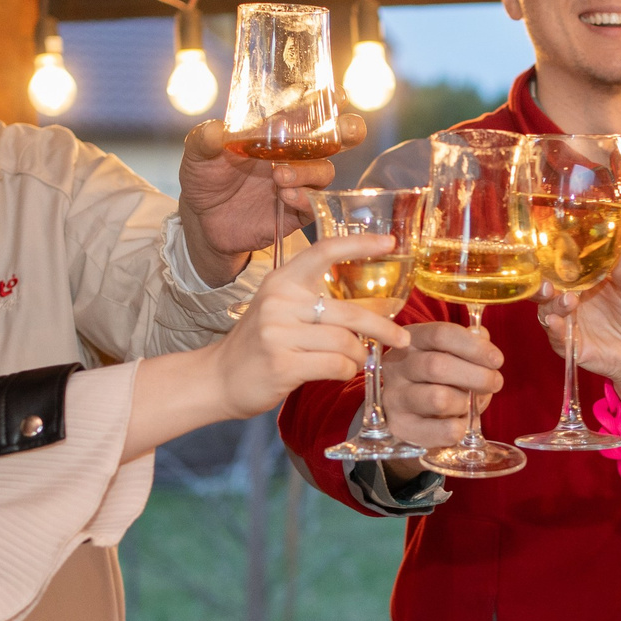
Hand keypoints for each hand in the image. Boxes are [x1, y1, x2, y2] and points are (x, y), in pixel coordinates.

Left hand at [176, 114, 369, 275]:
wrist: (204, 220)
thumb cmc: (206, 178)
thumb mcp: (198, 155)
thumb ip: (205, 140)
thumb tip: (216, 130)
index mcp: (275, 133)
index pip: (307, 112)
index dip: (326, 101)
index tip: (337, 94)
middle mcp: (294, 155)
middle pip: (334, 139)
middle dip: (347, 131)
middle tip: (346, 130)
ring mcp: (298, 183)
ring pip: (324, 171)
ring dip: (308, 171)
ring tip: (280, 176)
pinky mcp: (295, 211)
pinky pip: (313, 204)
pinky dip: (303, 198)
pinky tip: (286, 196)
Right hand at [199, 233, 406, 420]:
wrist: (218, 378)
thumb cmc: (259, 344)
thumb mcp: (279, 310)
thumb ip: (314, 301)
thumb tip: (371, 305)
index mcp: (282, 281)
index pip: (324, 251)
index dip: (359, 244)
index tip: (389, 242)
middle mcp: (279, 302)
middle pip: (349, 312)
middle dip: (383, 327)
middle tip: (402, 338)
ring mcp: (279, 333)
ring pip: (346, 343)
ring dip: (359, 356)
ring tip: (355, 360)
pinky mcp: (283, 364)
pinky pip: (336, 365)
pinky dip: (346, 371)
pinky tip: (340, 371)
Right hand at [374, 320, 503, 469]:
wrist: (408, 408)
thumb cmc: (436, 375)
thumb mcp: (449, 352)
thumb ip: (469, 343)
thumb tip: (483, 337)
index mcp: (411, 340)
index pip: (441, 335)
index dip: (474, 347)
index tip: (497, 360)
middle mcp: (397, 366)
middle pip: (438, 366)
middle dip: (477, 376)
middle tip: (495, 383)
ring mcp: (395, 397)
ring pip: (438, 399)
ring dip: (464, 402)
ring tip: (470, 404)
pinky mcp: (400, 425)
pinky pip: (437, 430)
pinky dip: (458, 427)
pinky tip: (462, 423)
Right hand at [542, 249, 620, 418]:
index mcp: (585, 281)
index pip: (563, 268)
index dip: (555, 263)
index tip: (554, 257)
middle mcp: (573, 300)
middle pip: (548, 290)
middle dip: (542, 286)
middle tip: (547, 284)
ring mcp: (571, 322)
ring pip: (549, 311)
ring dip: (553, 305)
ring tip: (568, 300)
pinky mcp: (572, 344)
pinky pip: (557, 336)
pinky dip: (554, 329)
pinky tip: (555, 321)